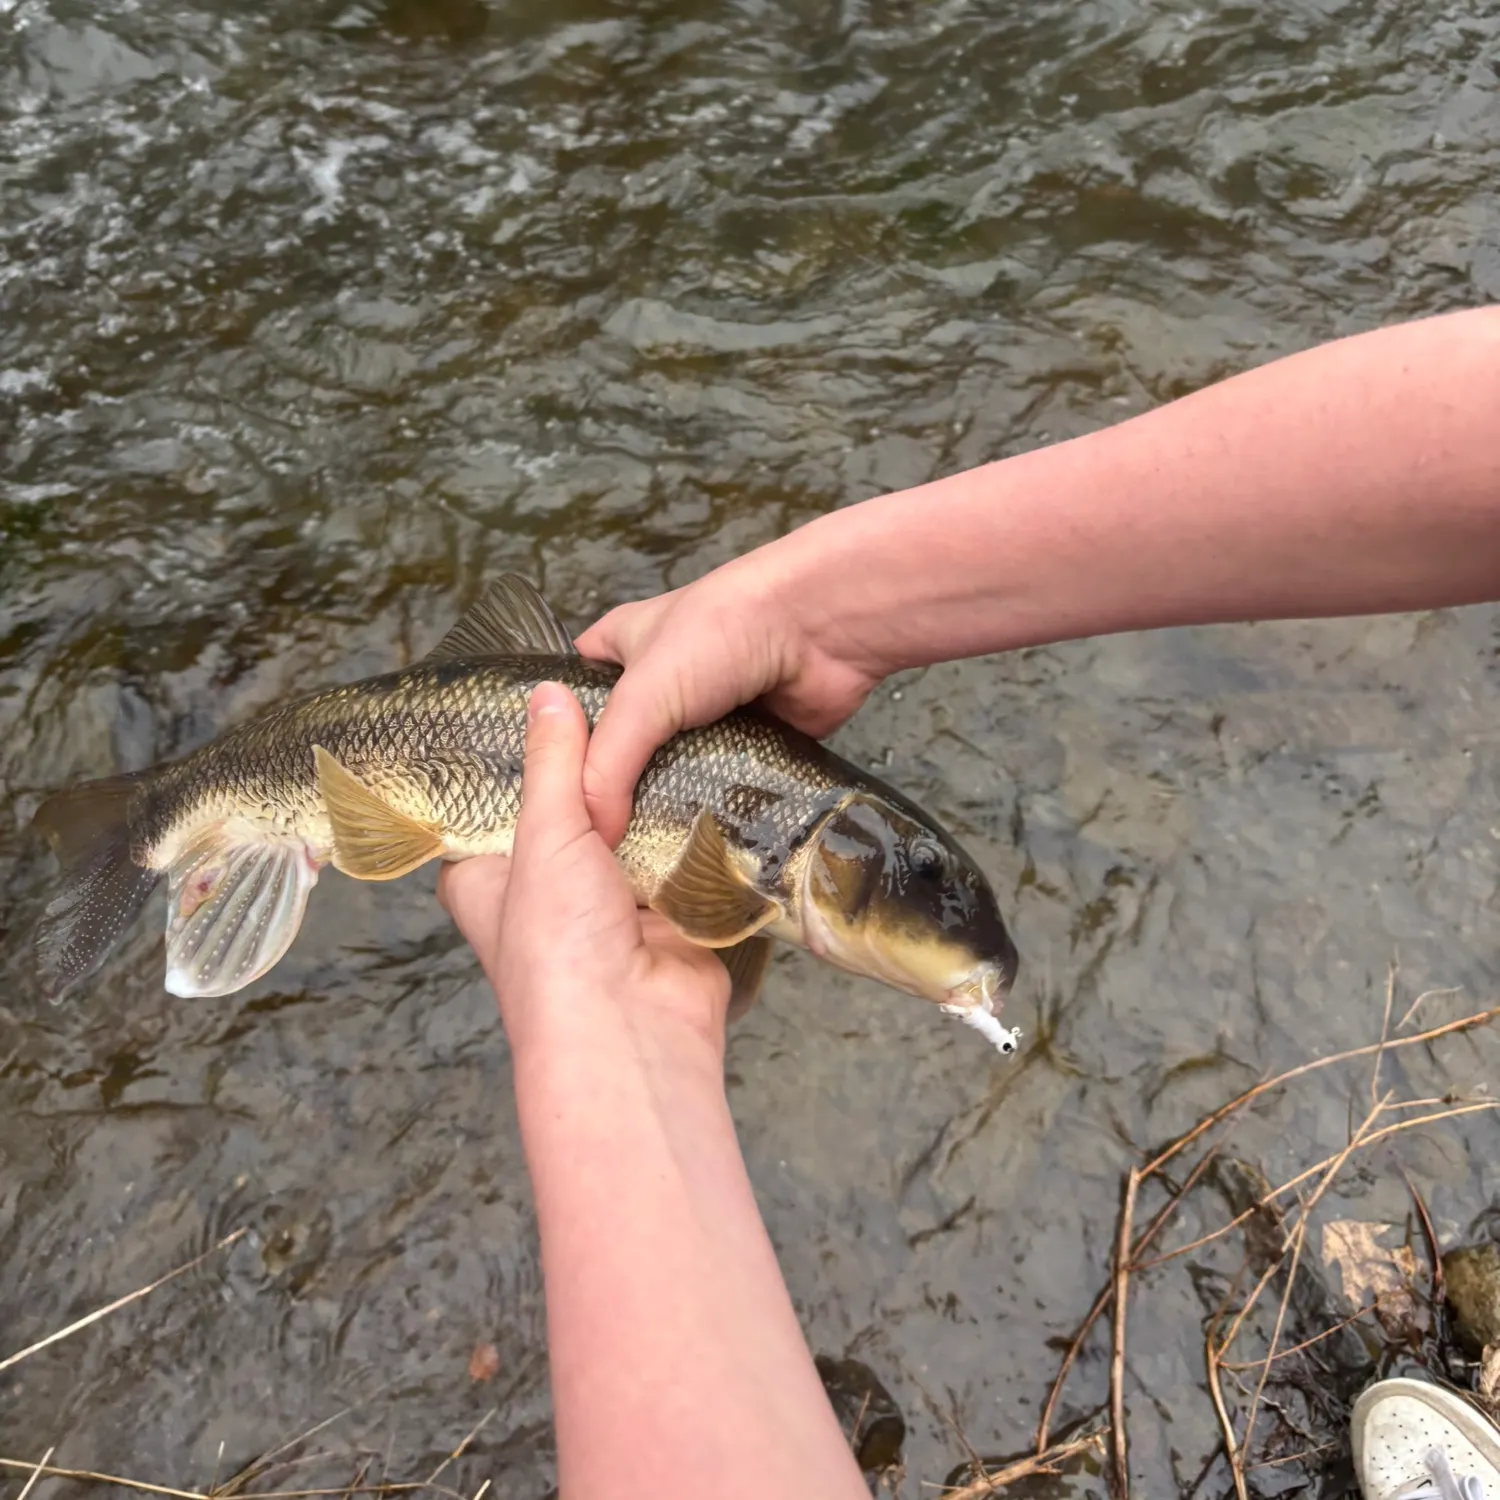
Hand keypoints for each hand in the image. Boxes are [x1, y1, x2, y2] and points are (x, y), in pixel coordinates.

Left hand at [438, 682, 730, 1057]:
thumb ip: (552, 763)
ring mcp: (606, 901)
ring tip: (669, 723)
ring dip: (647, 798)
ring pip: (626, 829)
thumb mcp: (543, 837)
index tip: (545, 696)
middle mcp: (542, 890)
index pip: (489, 802)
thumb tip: (548, 693)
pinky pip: (675, 854)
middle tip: (621, 699)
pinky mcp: (663, 909)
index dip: (516, 755)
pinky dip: (687, 829)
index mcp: (485, 877)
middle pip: (567, 809)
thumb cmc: (558, 947)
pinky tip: (705, 775)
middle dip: (595, 771)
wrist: (634, 1030)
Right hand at [575, 544, 884, 845]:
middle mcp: (656, 688)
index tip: (546, 811)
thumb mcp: (644, 693)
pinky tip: (692, 854)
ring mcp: (703, 721)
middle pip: (617, 754)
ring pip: (669, 778)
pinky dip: (710, 816)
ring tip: (636, 866)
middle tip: (591, 853)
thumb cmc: (723, 632)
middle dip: (608, 798)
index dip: (551, 754)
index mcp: (617, 653)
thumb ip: (609, 764)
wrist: (821, 628)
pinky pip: (718, 792)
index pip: (565, 709)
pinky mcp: (746, 749)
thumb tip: (595, 835)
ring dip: (661, 813)